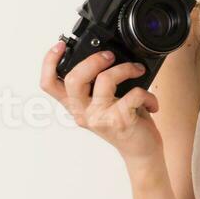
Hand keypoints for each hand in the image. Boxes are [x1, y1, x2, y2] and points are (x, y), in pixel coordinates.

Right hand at [40, 41, 161, 162]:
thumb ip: (96, 85)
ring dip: (126, 68)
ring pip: (105, 80)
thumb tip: (105, 54)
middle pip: (73, 79)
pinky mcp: (120, 121)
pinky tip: (150, 101)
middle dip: (93, 60)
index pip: (49, 84)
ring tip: (137, 70)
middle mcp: (83, 113)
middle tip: (110, 56)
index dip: (49, 62)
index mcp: (75, 105)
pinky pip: (133, 94)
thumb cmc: (124, 123)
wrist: (140, 152)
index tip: (60, 46)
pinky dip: (147, 94)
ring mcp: (100, 118)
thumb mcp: (104, 103)